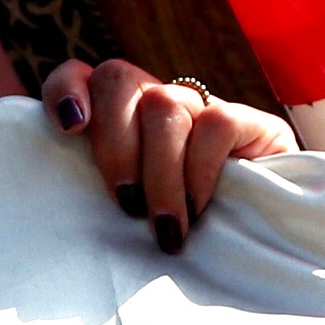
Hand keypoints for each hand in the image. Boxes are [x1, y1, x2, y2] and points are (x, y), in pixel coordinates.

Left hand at [40, 58, 297, 249]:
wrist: (265, 248)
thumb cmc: (180, 242)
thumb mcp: (131, 220)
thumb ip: (99, 199)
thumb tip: (59, 216)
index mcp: (119, 121)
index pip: (80, 76)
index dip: (66, 89)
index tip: (69, 127)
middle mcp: (157, 105)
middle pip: (119, 79)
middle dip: (114, 145)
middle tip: (127, 205)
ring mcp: (202, 110)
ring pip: (164, 104)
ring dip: (160, 172)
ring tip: (167, 228)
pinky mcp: (250, 123)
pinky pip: (215, 124)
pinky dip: (200, 171)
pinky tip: (200, 209)